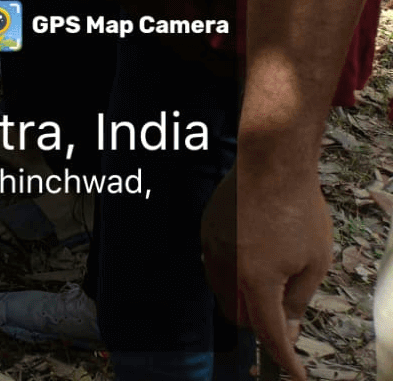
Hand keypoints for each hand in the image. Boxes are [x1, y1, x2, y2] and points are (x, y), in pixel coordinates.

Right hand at [208, 166, 330, 380]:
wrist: (270, 163)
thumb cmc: (298, 208)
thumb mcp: (315, 262)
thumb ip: (297, 301)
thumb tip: (288, 327)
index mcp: (256, 280)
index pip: (270, 333)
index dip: (284, 359)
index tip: (295, 373)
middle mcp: (227, 268)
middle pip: (239, 317)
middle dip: (262, 324)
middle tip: (288, 316)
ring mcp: (212, 248)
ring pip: (224, 292)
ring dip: (246, 297)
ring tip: (275, 276)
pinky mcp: (207, 230)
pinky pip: (217, 265)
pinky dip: (235, 272)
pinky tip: (257, 252)